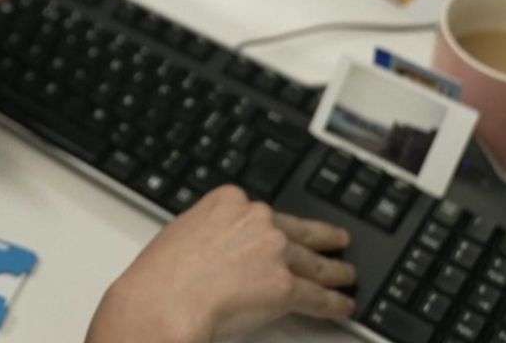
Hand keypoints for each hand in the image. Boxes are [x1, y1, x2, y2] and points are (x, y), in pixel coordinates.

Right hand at [87, 186, 354, 342]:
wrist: (164, 301)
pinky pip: (317, 296)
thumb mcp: (182, 232)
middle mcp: (257, 220)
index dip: (278, 225)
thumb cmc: (160, 275)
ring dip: (333, 272)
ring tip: (344, 276)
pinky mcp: (285, 286)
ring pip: (313, 263)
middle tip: (337, 240)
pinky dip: (333, 303)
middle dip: (322, 237)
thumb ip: (211, 232)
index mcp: (229, 201)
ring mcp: (274, 252)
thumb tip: (221, 247)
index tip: (287, 230)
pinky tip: (341, 305)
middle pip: (299, 231)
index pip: (264, 212)